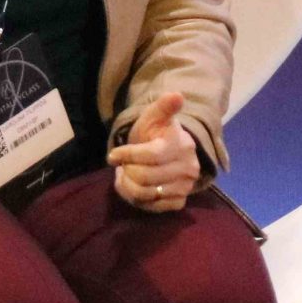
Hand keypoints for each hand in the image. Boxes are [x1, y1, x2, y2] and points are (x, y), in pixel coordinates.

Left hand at [109, 91, 200, 212]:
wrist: (169, 151)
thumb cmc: (156, 133)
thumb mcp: (155, 116)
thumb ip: (163, 106)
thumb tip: (177, 95)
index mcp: (181, 144)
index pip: (150, 155)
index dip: (127, 155)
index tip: (113, 154)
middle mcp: (188, 167)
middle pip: (145, 177)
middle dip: (127, 171)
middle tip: (122, 166)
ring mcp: (186, 186)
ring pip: (146, 194)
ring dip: (128, 186)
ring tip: (125, 175)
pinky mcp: (180, 201)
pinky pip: (153, 207)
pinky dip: (137, 199)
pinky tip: (135, 186)